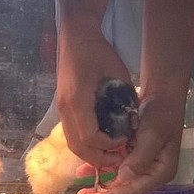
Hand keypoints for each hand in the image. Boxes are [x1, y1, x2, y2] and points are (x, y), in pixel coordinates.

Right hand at [56, 31, 132, 170]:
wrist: (76, 36)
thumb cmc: (99, 51)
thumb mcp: (118, 74)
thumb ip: (124, 100)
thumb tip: (133, 124)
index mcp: (78, 100)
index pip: (90, 136)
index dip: (109, 145)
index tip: (125, 141)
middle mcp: (65, 107)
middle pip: (77, 146)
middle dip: (99, 157)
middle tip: (120, 157)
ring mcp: (60, 107)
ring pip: (71, 142)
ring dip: (91, 152)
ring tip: (112, 152)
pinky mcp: (62, 106)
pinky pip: (71, 133)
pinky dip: (85, 142)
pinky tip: (101, 140)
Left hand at [75, 91, 184, 193]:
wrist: (162, 96)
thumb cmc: (160, 114)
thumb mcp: (152, 134)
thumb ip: (140, 158)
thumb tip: (123, 178)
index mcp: (159, 172)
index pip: (134, 190)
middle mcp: (149, 171)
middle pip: (124, 189)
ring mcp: (139, 163)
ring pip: (117, 179)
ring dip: (98, 185)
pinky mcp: (130, 154)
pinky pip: (113, 165)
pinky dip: (99, 168)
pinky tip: (82, 171)